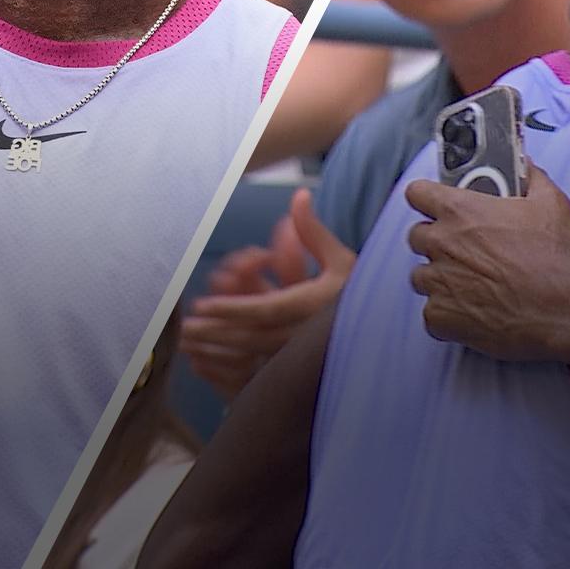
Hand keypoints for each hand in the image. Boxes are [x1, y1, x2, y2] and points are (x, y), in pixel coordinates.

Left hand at [180, 190, 354, 398]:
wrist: (384, 336)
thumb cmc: (363, 294)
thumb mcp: (343, 260)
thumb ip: (314, 231)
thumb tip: (299, 196)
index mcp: (312, 307)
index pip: (265, 310)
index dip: (232, 309)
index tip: (204, 306)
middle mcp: (304, 336)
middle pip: (250, 337)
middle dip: (215, 333)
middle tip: (184, 329)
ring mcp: (299, 358)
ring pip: (251, 358)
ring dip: (217, 353)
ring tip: (189, 347)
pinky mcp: (296, 372)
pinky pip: (257, 374)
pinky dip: (230, 372)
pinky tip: (209, 367)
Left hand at [405, 163, 569, 363]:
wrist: (565, 310)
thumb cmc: (556, 258)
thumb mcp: (550, 204)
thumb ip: (531, 178)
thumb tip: (525, 165)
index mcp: (460, 211)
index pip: (417, 193)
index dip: (426, 198)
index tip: (434, 205)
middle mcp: (442, 244)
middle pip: (416, 237)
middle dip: (435, 242)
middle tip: (461, 251)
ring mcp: (438, 282)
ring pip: (421, 277)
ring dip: (439, 279)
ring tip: (469, 286)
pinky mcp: (441, 317)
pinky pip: (431, 314)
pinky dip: (447, 316)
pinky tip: (472, 314)